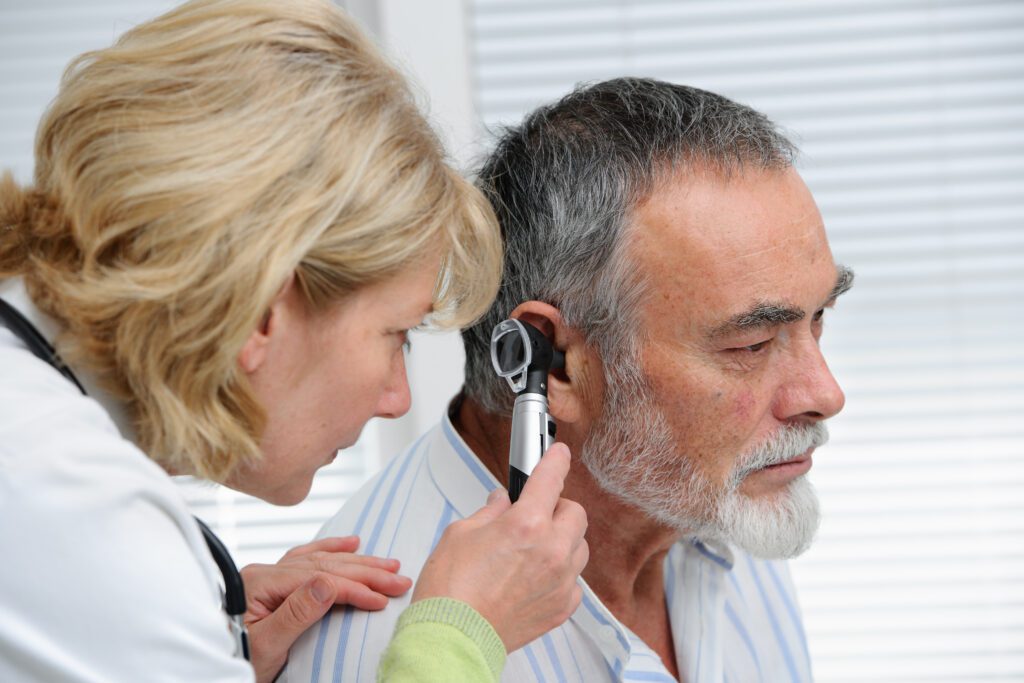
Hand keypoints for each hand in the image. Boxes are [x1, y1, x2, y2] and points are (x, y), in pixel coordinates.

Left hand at [240, 536, 411, 682]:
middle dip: (365, 571)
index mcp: (260, 583)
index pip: (318, 579)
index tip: (382, 599)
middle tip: (399, 578)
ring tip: (387, 564)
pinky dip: (331, 550)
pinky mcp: (274, 583)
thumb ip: (297, 612)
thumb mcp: (267, 646)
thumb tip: (329, 582)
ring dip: (356, 561)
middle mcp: (265, 573)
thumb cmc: (236, 659)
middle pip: (323, 565)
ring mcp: (269, 576)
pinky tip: (352, 544)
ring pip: (320, 560)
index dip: (354, 588)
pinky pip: (306, 558)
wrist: (209, 668)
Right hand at [412, 442, 588, 651]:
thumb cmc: (450, 590)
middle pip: (575, 512)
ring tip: (535, 547)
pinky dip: (561, 573)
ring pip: (580, 547)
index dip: (555, 460)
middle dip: (557, 507)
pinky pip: (574, 580)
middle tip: (535, 512)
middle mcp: (551, 551)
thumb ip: (488, 513)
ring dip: (563, 539)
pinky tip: (537, 576)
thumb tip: (500, 503)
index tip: (559, 454)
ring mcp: (560, 581)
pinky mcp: (562, 607)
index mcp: (526, 524)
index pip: (551, 479)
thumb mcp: (460, 533)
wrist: (452, 637)